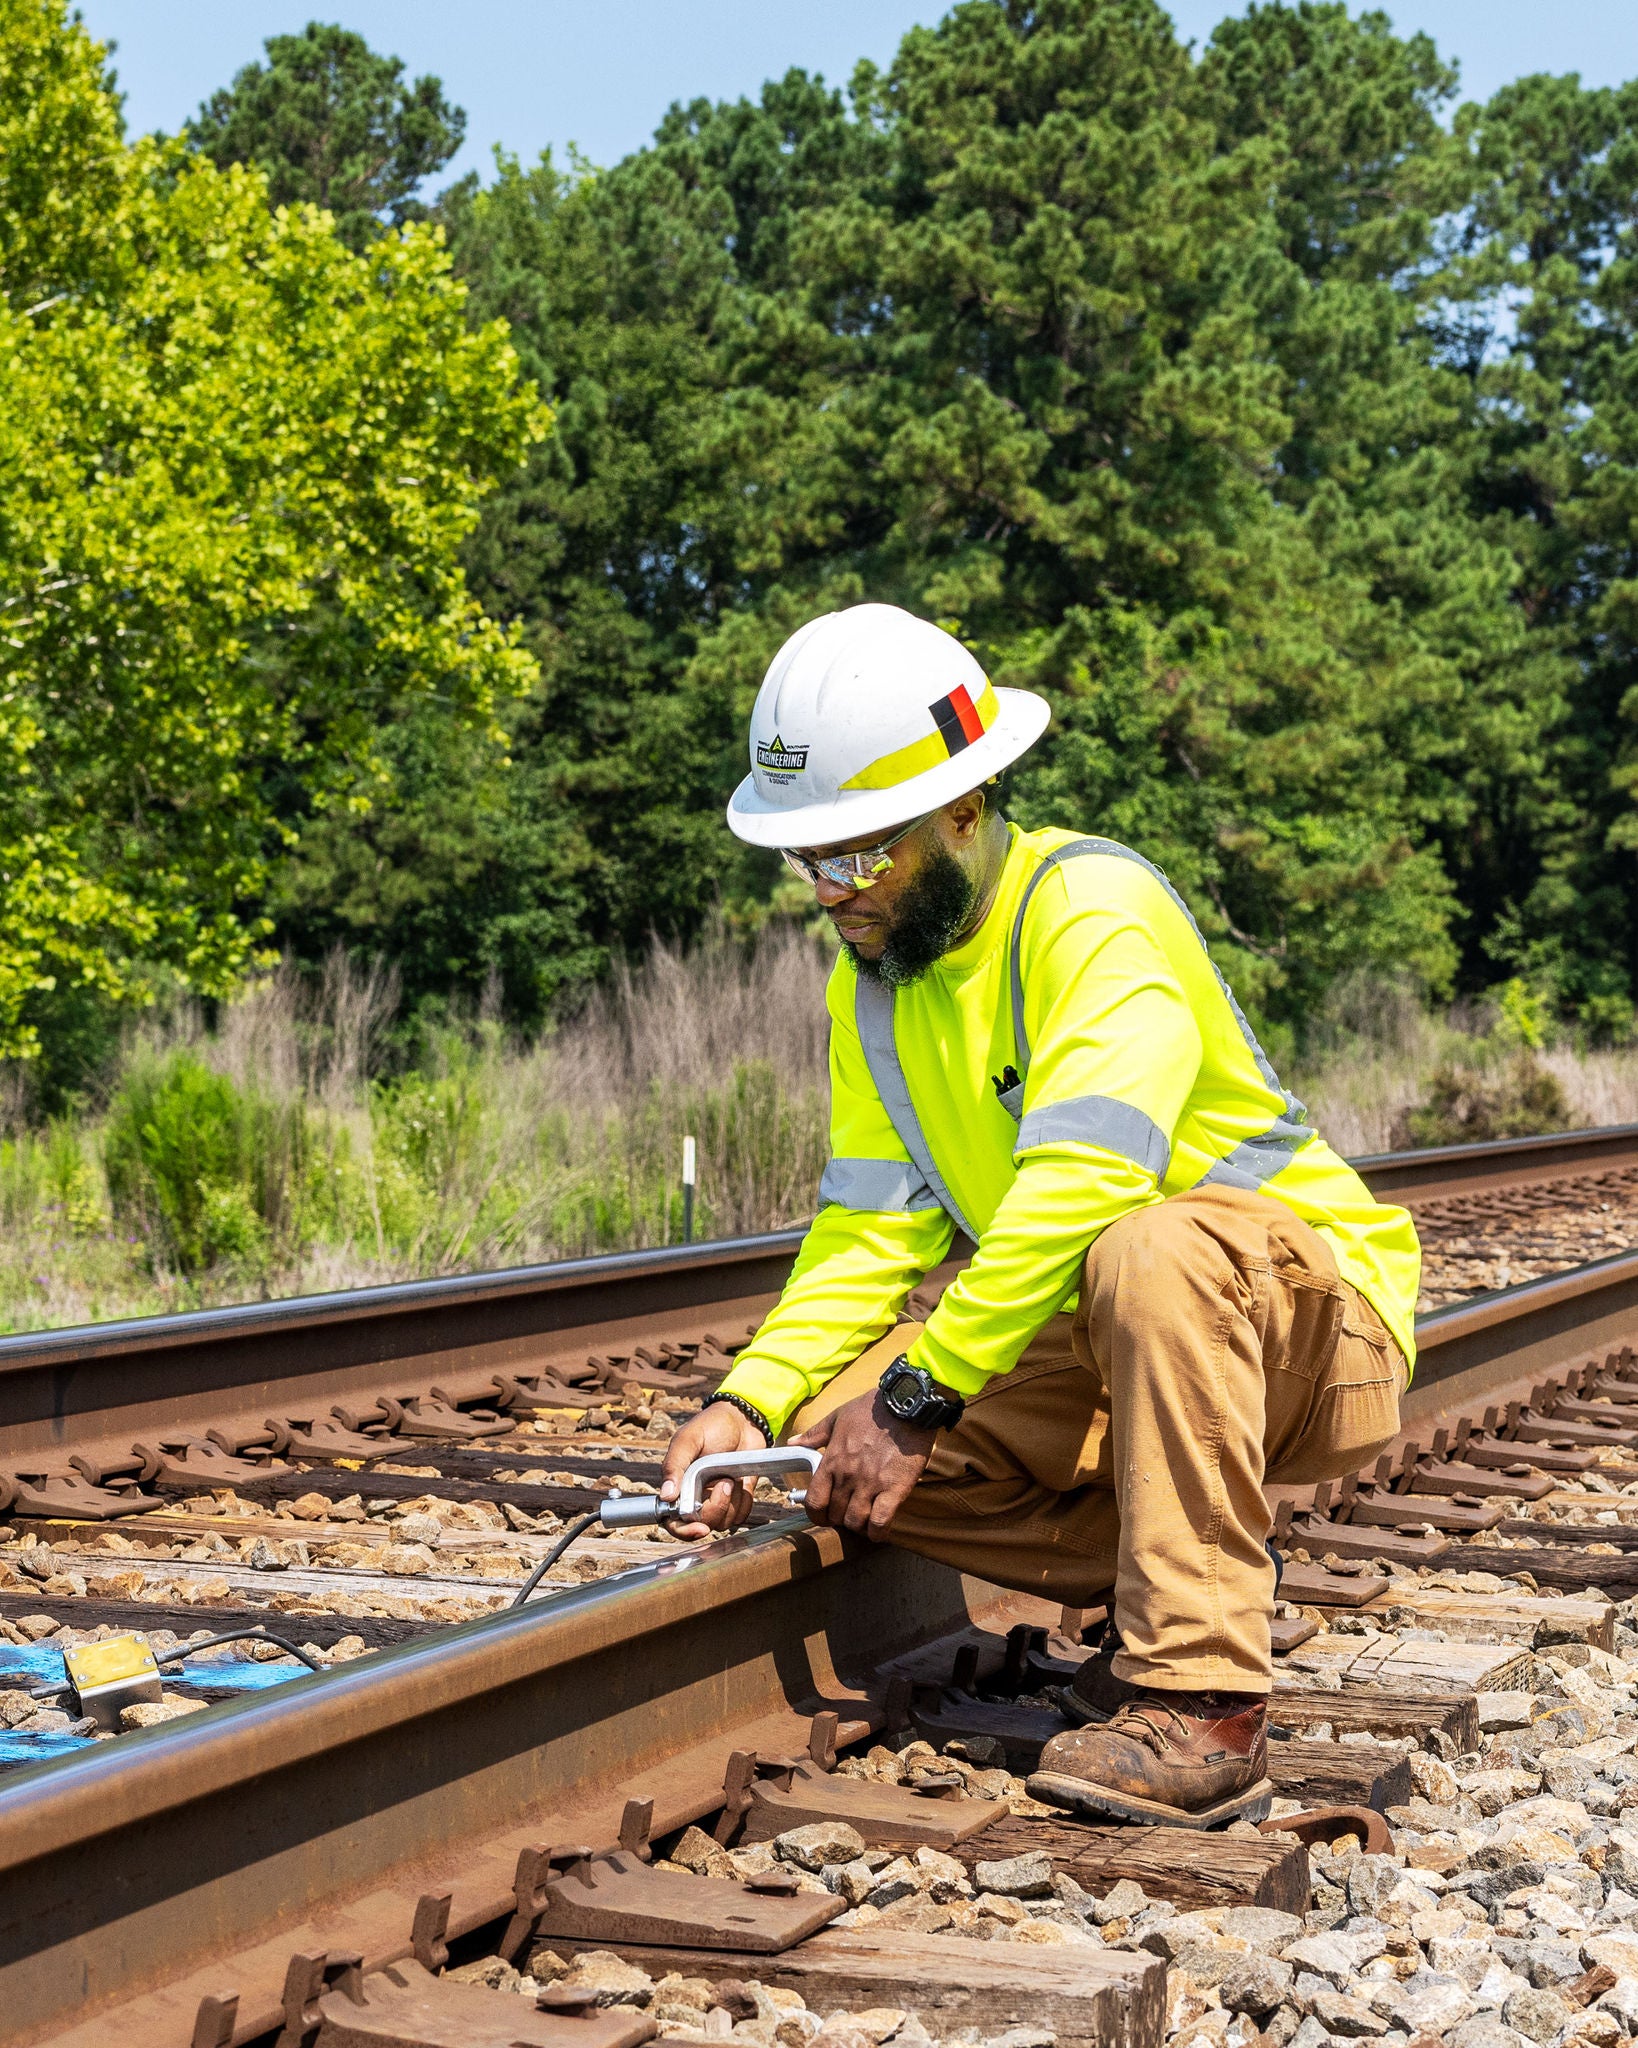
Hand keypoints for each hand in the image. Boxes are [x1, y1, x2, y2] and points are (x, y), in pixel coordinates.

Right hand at [658, 1399, 768, 1538]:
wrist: (744, 1418)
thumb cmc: (711, 1425)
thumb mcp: (688, 1440)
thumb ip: (675, 1466)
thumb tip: (666, 1496)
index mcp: (679, 1486)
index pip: (674, 1522)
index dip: (684, 1531)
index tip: (700, 1528)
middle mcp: (696, 1497)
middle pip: (703, 1523)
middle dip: (717, 1507)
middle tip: (724, 1483)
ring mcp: (718, 1498)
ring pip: (724, 1522)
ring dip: (732, 1501)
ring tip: (732, 1477)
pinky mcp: (738, 1497)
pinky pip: (742, 1514)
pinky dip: (745, 1501)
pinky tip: (742, 1481)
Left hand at [793, 1390, 934, 1539]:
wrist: (905, 1404)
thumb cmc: (871, 1409)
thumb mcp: (838, 1417)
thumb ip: (814, 1434)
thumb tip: (792, 1442)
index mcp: (832, 1461)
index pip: (814, 1502)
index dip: (817, 1515)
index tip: (824, 1515)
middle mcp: (848, 1476)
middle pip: (836, 1515)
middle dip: (840, 1519)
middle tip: (850, 1514)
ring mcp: (871, 1483)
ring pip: (856, 1522)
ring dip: (859, 1526)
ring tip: (865, 1521)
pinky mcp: (895, 1488)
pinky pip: (881, 1522)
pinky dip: (878, 1532)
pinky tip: (880, 1529)